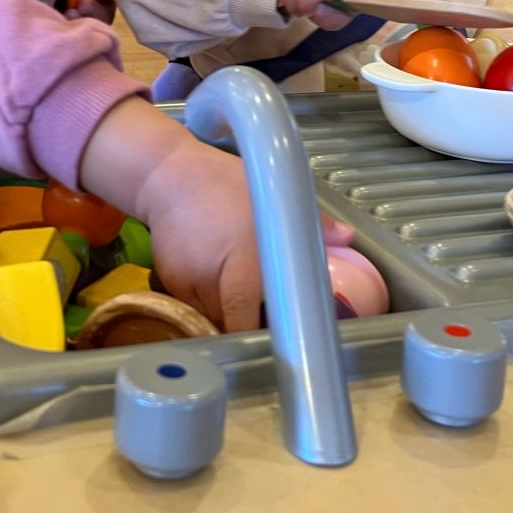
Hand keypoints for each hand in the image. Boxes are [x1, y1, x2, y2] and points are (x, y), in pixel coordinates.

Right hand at [79, 99, 353, 332]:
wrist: (166, 175)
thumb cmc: (223, 182)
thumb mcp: (269, 192)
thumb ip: (310, 220)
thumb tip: (347, 238)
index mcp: (246, 265)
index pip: (252, 320)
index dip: (265, 336)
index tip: (280, 337)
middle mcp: (214, 280)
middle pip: (233, 322)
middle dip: (248, 322)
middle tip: (264, 312)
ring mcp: (189, 284)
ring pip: (211, 317)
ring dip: (225, 313)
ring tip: (237, 290)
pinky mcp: (171, 282)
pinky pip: (192, 305)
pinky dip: (204, 301)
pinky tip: (212, 278)